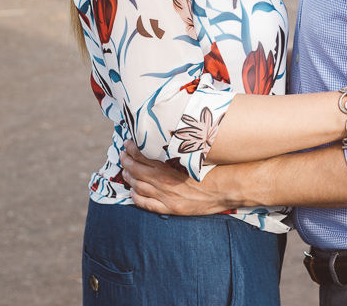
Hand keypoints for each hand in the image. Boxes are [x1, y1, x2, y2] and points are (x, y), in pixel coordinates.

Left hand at [120, 141, 236, 215]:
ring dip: (130, 179)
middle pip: (138, 171)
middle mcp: (165, 182)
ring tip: (125, 172)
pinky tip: (132, 193)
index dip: (133, 149)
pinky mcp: (171, 209)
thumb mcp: (193, 154)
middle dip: (127, 162)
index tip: (128, 143)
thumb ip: (177, 148)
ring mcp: (166, 197)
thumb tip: (166, 136)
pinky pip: (148, 205)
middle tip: (122, 155)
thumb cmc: (211, 167)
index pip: (144, 156)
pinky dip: (137, 198)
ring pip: (140, 187)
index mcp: (170, 166)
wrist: (225, 188)